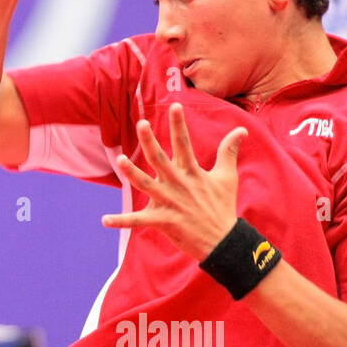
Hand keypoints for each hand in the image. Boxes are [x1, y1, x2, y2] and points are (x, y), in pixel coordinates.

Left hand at [101, 103, 245, 260]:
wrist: (223, 242)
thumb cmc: (222, 206)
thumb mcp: (227, 177)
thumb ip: (229, 151)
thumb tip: (242, 130)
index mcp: (191, 172)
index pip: (184, 143)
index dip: (179, 124)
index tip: (174, 105)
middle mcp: (177, 184)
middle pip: (159, 159)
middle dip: (149, 141)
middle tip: (141, 124)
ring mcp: (169, 202)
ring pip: (145, 185)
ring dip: (131, 173)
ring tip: (120, 160)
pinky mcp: (162, 221)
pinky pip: (138, 221)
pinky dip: (121, 221)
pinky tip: (104, 220)